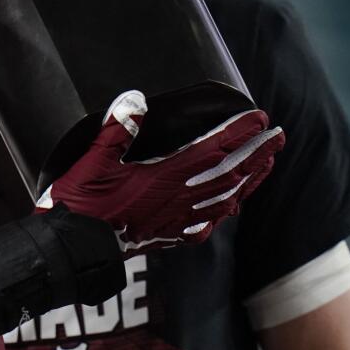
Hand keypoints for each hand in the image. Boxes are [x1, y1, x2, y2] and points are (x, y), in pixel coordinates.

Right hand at [39, 90, 283, 253]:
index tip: (260, 118)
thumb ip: (116, 130)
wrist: (71, 249)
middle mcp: (177, 199)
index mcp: (164, 176)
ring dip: (249, 180)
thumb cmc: (80, 203)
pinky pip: (205, 224)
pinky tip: (231, 208)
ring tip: (267, 165)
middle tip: (278, 137)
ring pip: (224, 199)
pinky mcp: (166, 236)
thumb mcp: (92, 160)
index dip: (238, 133)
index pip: (213, 150)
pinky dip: (224, 212)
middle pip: (228, 174)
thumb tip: (135, 100)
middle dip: (256, 154)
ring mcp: (175, 220)